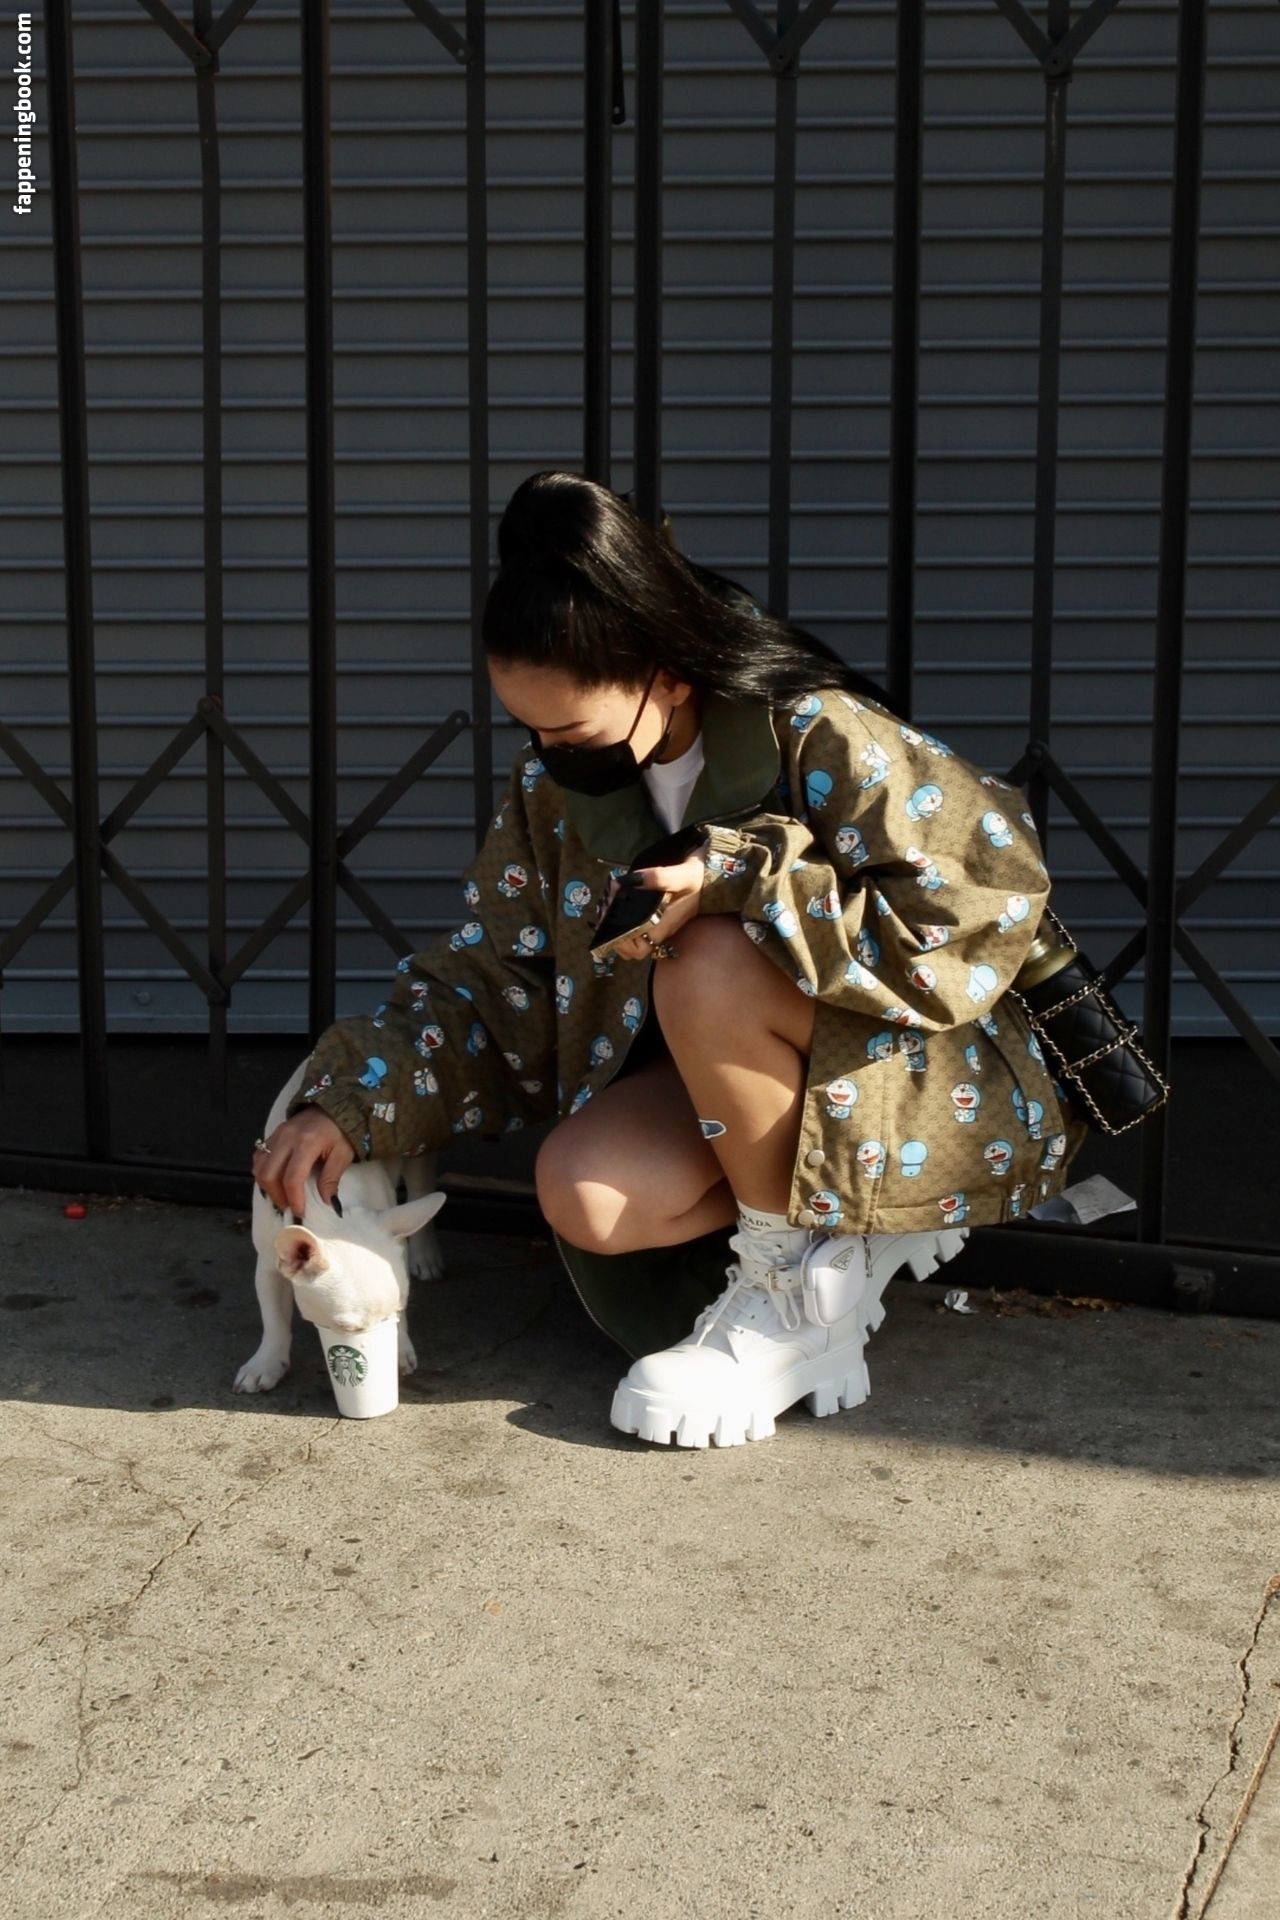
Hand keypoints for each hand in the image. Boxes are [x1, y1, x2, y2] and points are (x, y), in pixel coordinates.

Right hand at [252, 1108, 353, 1218]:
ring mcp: (277, 1135)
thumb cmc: (341, 1131)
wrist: (333, 1107)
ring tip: (281, 1195)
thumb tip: (328, 1203)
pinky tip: (275, 1180)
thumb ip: (332, 1179)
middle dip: (276, 1196)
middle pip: (269, 1174)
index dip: (294, 1199)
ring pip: (259, 1166)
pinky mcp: (272, 1134)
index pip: (292, 1178)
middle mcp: (287, 1138)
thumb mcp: (343, 1155)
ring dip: (267, 1186)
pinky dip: (263, 1172)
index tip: (300, 1212)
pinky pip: (259, 1157)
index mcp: (307, 1143)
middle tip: (288, 1205)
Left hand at [602, 846, 708, 961]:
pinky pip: (640, 928)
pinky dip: (626, 921)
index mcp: (666, 924)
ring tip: (611, 910)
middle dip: (617, 939)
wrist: (713, 872)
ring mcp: (662, 924)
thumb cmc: (698, 876)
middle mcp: (663, 928)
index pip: (640, 948)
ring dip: (621, 931)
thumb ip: (657, 878)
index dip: (622, 942)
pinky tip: (620, 904)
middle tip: (607, 917)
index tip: (611, 922)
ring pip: (636, 941)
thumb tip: (629, 881)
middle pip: (636, 950)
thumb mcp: (680, 875)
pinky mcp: (661, 917)